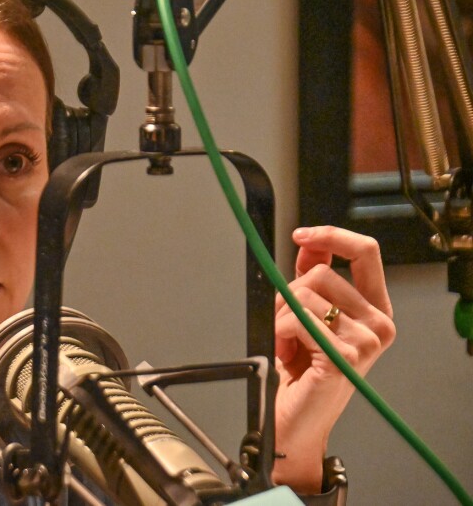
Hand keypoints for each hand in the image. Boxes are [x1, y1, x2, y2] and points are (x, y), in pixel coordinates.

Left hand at [271, 226, 395, 492]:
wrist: (293, 422)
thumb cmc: (300, 374)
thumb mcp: (306, 316)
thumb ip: (311, 279)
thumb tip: (309, 242)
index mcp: (374, 308)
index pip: (365, 252)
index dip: (331, 236)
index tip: (301, 235)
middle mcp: (378, 323)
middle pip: (320, 273)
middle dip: (288, 294)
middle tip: (285, 327)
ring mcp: (366, 340)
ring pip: (303, 295)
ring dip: (280, 318)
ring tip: (287, 346)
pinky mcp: (345, 356)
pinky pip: (296, 320)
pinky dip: (279, 333)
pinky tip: (287, 355)